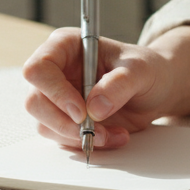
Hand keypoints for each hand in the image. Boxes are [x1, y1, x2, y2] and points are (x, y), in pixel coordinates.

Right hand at [22, 28, 174, 148]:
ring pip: (45, 125)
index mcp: (65, 46)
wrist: (156, 90)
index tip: (81, 111)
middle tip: (96, 131)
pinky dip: (87, 143)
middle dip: (64, 123)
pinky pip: (63, 138)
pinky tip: (113, 136)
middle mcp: (56, 71)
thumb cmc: (146, 69)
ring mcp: (57, 98)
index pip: (38, 69)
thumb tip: (95, 108)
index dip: (55, 92)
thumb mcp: (140, 70)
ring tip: (113, 133)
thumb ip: (119, 84)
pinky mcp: (66, 120)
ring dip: (78, 137)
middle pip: (34, 102)